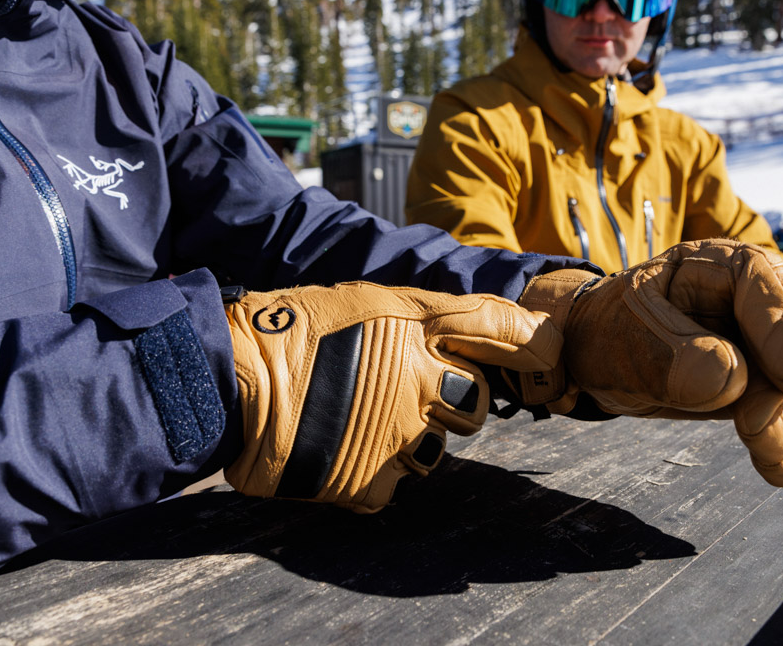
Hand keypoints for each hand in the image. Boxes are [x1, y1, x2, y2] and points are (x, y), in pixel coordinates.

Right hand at [222, 282, 560, 512]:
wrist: (231, 381)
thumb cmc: (291, 329)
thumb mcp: (364, 300)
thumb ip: (425, 315)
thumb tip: (482, 326)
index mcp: (415, 329)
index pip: (502, 331)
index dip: (536, 345)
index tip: (552, 357)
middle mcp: (417, 382)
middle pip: (474, 406)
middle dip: (452, 401)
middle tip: (406, 392)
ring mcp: (396, 436)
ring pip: (434, 450)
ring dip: (410, 439)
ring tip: (359, 418)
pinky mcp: (369, 481)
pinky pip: (393, 483)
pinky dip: (371, 470)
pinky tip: (340, 445)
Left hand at [515, 240, 782, 485]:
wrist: (601, 352)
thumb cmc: (613, 330)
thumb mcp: (627, 334)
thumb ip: (673, 354)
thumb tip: (732, 381)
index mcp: (725, 265)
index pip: (768, 286)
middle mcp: (764, 300)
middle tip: (762, 433)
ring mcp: (778, 347)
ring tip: (777, 467)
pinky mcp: (780, 389)